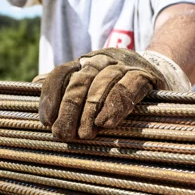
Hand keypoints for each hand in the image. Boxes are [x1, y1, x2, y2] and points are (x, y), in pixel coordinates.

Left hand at [38, 48, 187, 140]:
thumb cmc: (116, 85)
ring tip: (84, 134)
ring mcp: (124, 66)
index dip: (51, 96)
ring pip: (102, 83)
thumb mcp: (90, 82)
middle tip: (63, 134)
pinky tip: (107, 122)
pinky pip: (128, 87)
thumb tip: (34, 84)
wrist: (159, 71)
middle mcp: (101, 60)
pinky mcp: (145, 75)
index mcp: (84, 63)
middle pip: (80, 81)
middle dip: (69, 109)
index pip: (61, 73)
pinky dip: (116, 104)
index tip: (46, 120)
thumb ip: (66, 84)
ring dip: (91, 110)